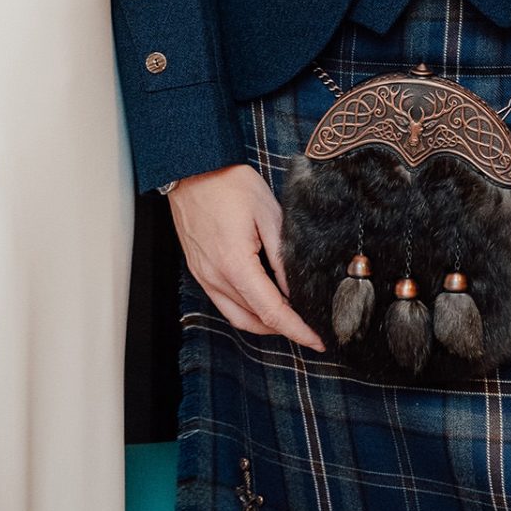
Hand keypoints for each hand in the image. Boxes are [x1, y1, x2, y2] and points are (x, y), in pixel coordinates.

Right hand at [170, 163, 323, 350]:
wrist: (192, 169)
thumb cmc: (229, 184)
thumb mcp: (268, 213)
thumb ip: (282, 256)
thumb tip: (296, 289)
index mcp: (236, 265)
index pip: (272, 312)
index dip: (297, 330)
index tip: (317, 341)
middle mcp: (216, 278)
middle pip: (255, 320)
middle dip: (284, 329)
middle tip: (308, 326)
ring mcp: (204, 276)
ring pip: (238, 317)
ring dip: (264, 323)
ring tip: (289, 316)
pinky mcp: (199, 271)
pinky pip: (224, 303)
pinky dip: (245, 310)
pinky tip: (261, 299)